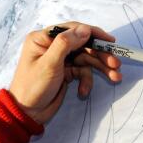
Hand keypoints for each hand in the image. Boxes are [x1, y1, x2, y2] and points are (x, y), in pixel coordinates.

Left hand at [8, 22, 122, 124]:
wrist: (27, 113)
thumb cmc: (33, 86)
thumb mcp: (49, 63)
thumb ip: (66, 44)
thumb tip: (85, 29)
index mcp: (43, 38)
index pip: (72, 29)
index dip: (93, 34)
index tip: (109, 41)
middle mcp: (52, 46)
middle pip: (83, 44)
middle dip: (100, 55)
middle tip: (116, 63)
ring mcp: (60, 59)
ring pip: (86, 59)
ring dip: (100, 68)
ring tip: (115, 77)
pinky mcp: (66, 72)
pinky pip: (82, 71)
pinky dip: (86, 81)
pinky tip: (84, 92)